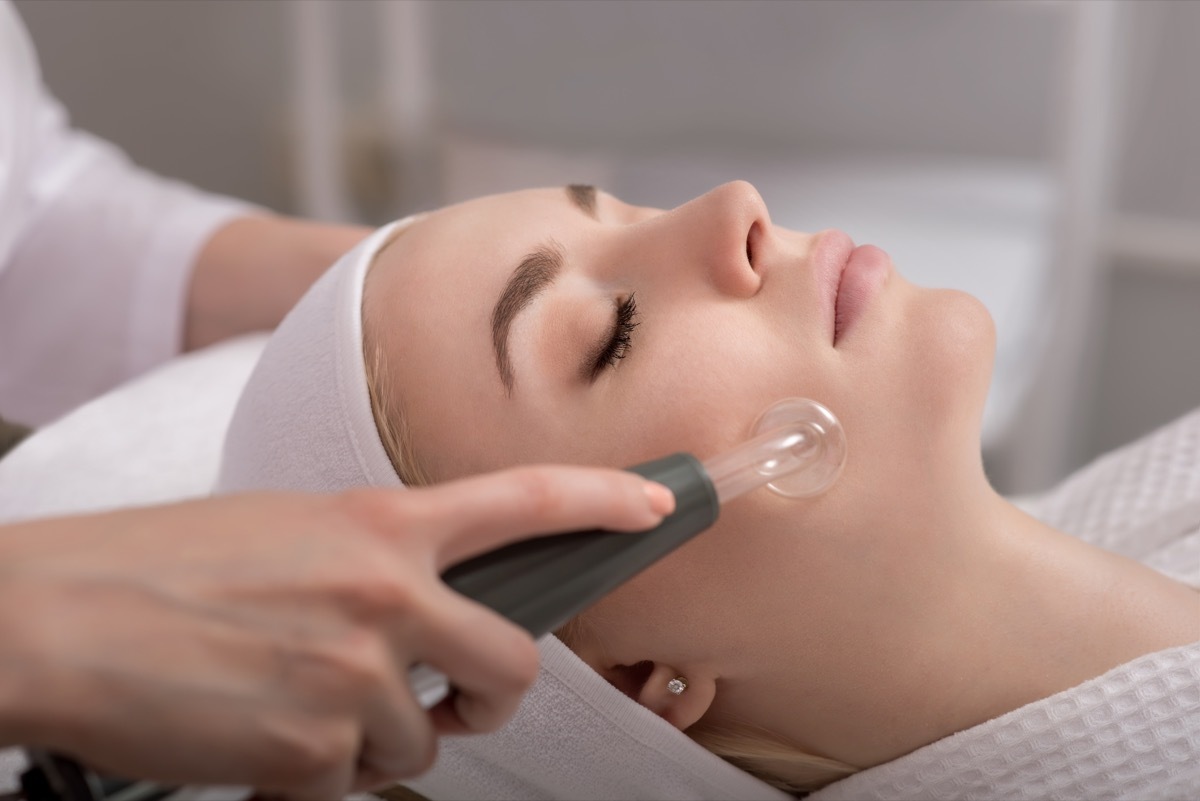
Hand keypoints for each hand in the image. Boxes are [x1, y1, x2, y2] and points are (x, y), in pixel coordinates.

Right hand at [0, 465, 673, 798]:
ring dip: (375, 741)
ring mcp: (354, 674)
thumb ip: (372, 560)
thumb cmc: (159, 566)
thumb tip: (427, 614)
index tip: (658, 503)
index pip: (524, 499)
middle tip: (459, 707)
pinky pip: (351, 784)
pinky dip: (317, 776)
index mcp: (379, 521)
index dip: (604, 498)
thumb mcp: (288, 527)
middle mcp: (385, 592)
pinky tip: (261, 738)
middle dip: (493, 701)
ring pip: (421, 743)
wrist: (56, 616)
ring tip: (299, 710)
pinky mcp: (312, 751)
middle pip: (513, 665)